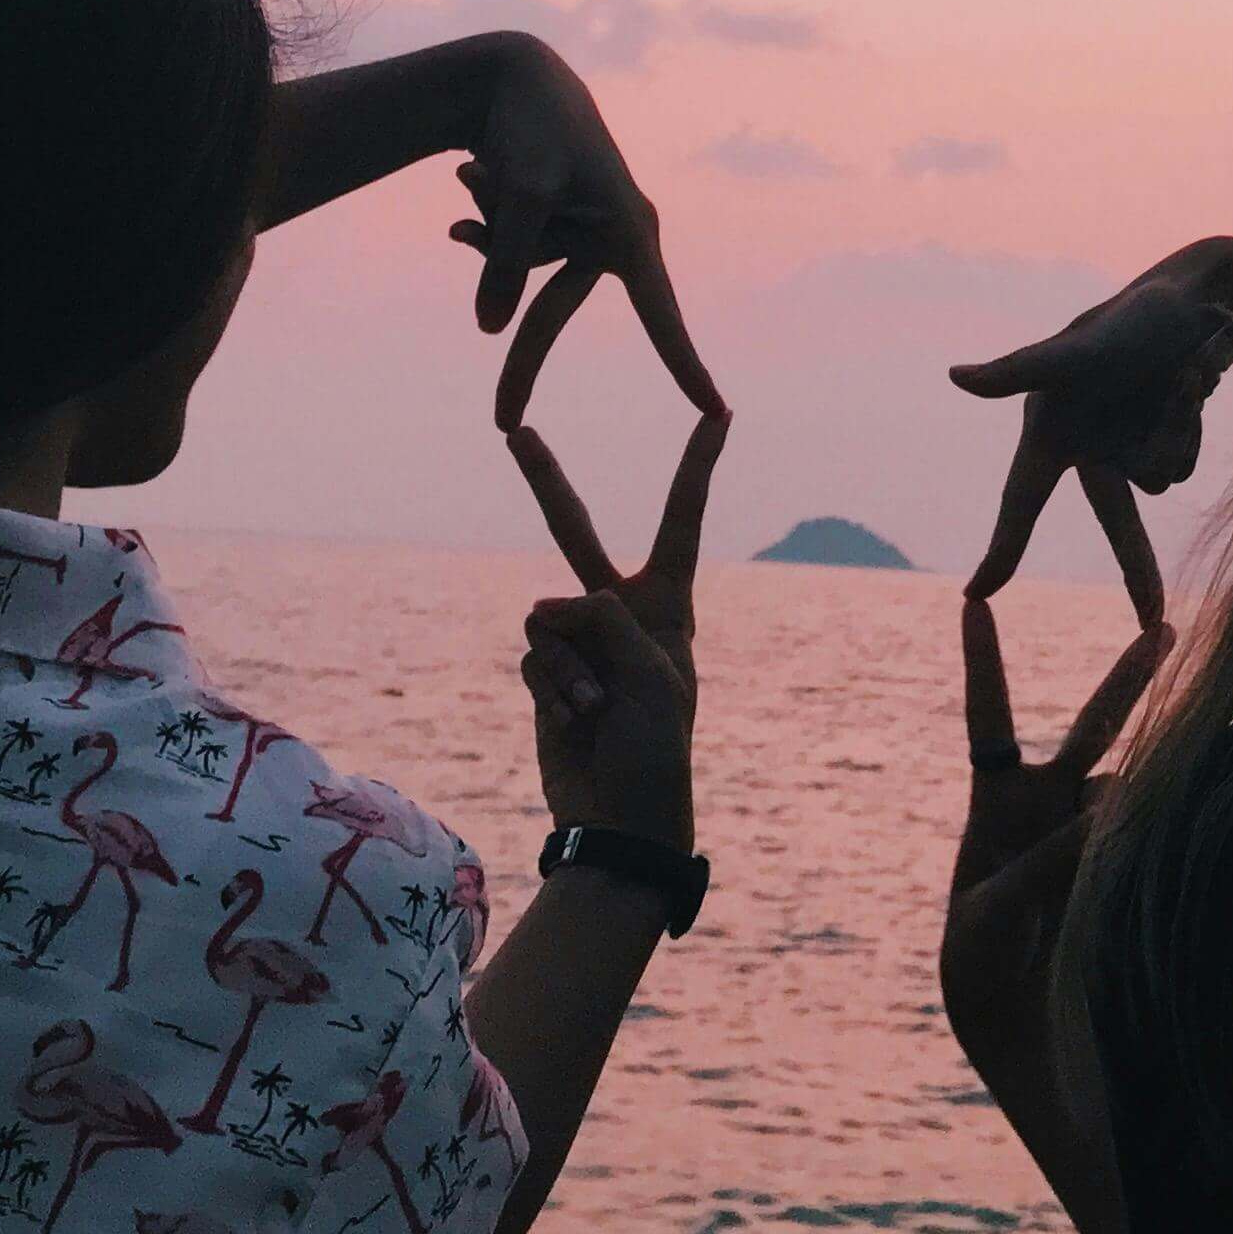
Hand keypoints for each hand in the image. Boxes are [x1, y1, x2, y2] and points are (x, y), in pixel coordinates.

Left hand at [452, 38, 722, 426]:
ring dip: (486, 228)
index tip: (715, 412)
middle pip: (556, 313)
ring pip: (515, 268)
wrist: (510, 73)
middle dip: (520, 362)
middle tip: (500, 425)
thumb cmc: (534, 123)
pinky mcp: (547, 225)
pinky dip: (481, 221)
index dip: (685, 366)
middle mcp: (609, 239)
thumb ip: (507, 260)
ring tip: (475, 170)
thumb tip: (488, 330)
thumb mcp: (522, 191)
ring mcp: (575, 233)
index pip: (660, 314)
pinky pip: (504, 248)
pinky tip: (467, 180)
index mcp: (628, 231)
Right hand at [508, 410, 721, 853]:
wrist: (622, 819)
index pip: (679, 520)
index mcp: (668, 604)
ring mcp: (578, 641)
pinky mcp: (545, 673)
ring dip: (568, 670)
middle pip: (575, 531)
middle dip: (545, 480)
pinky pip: (532, 656)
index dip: (696, 468)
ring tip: (598, 712)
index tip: (717, 414)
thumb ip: (602, 620)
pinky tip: (575, 723)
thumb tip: (542, 610)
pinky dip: (551, 689)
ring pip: (546, 618)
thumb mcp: (651, 675)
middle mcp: (620, 612)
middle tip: (515, 429)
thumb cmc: (656, 748)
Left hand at [941, 597, 1170, 1075]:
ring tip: (1136, 846)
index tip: (972, 602)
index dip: (985, 661)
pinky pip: (1145, 838)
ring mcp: (1087, 837)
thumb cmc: (981, 964)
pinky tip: (1162, 866)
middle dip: (1129, 679)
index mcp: (997, 806)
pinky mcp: (1118, 870)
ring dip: (1145, 803)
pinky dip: (1154, 843)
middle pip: (1093, 729)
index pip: (990, 718)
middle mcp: (1047, 808)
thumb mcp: (994, 913)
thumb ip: (1047, 861)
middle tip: (1163, 626)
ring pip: (1128, 796)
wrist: (1010, 1025)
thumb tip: (1116, 808)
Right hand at [950, 239, 1232, 621]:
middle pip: (1115, 520)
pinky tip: (1188, 385)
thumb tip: (956, 377)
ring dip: (1174, 426)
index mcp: (1052, 431)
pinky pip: (1181, 463)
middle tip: (1152, 622)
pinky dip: (1188, 423)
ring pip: (1161, 475)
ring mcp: (1125, 446)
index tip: (976, 596)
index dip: (1002, 550)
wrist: (1191, 299)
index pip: (1022, 502)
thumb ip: (1021, 369)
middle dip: (1136, 570)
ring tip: (1176, 376)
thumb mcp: (1080, 348)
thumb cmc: (1129, 318)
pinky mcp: (1159, 440)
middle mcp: (1086, 446)